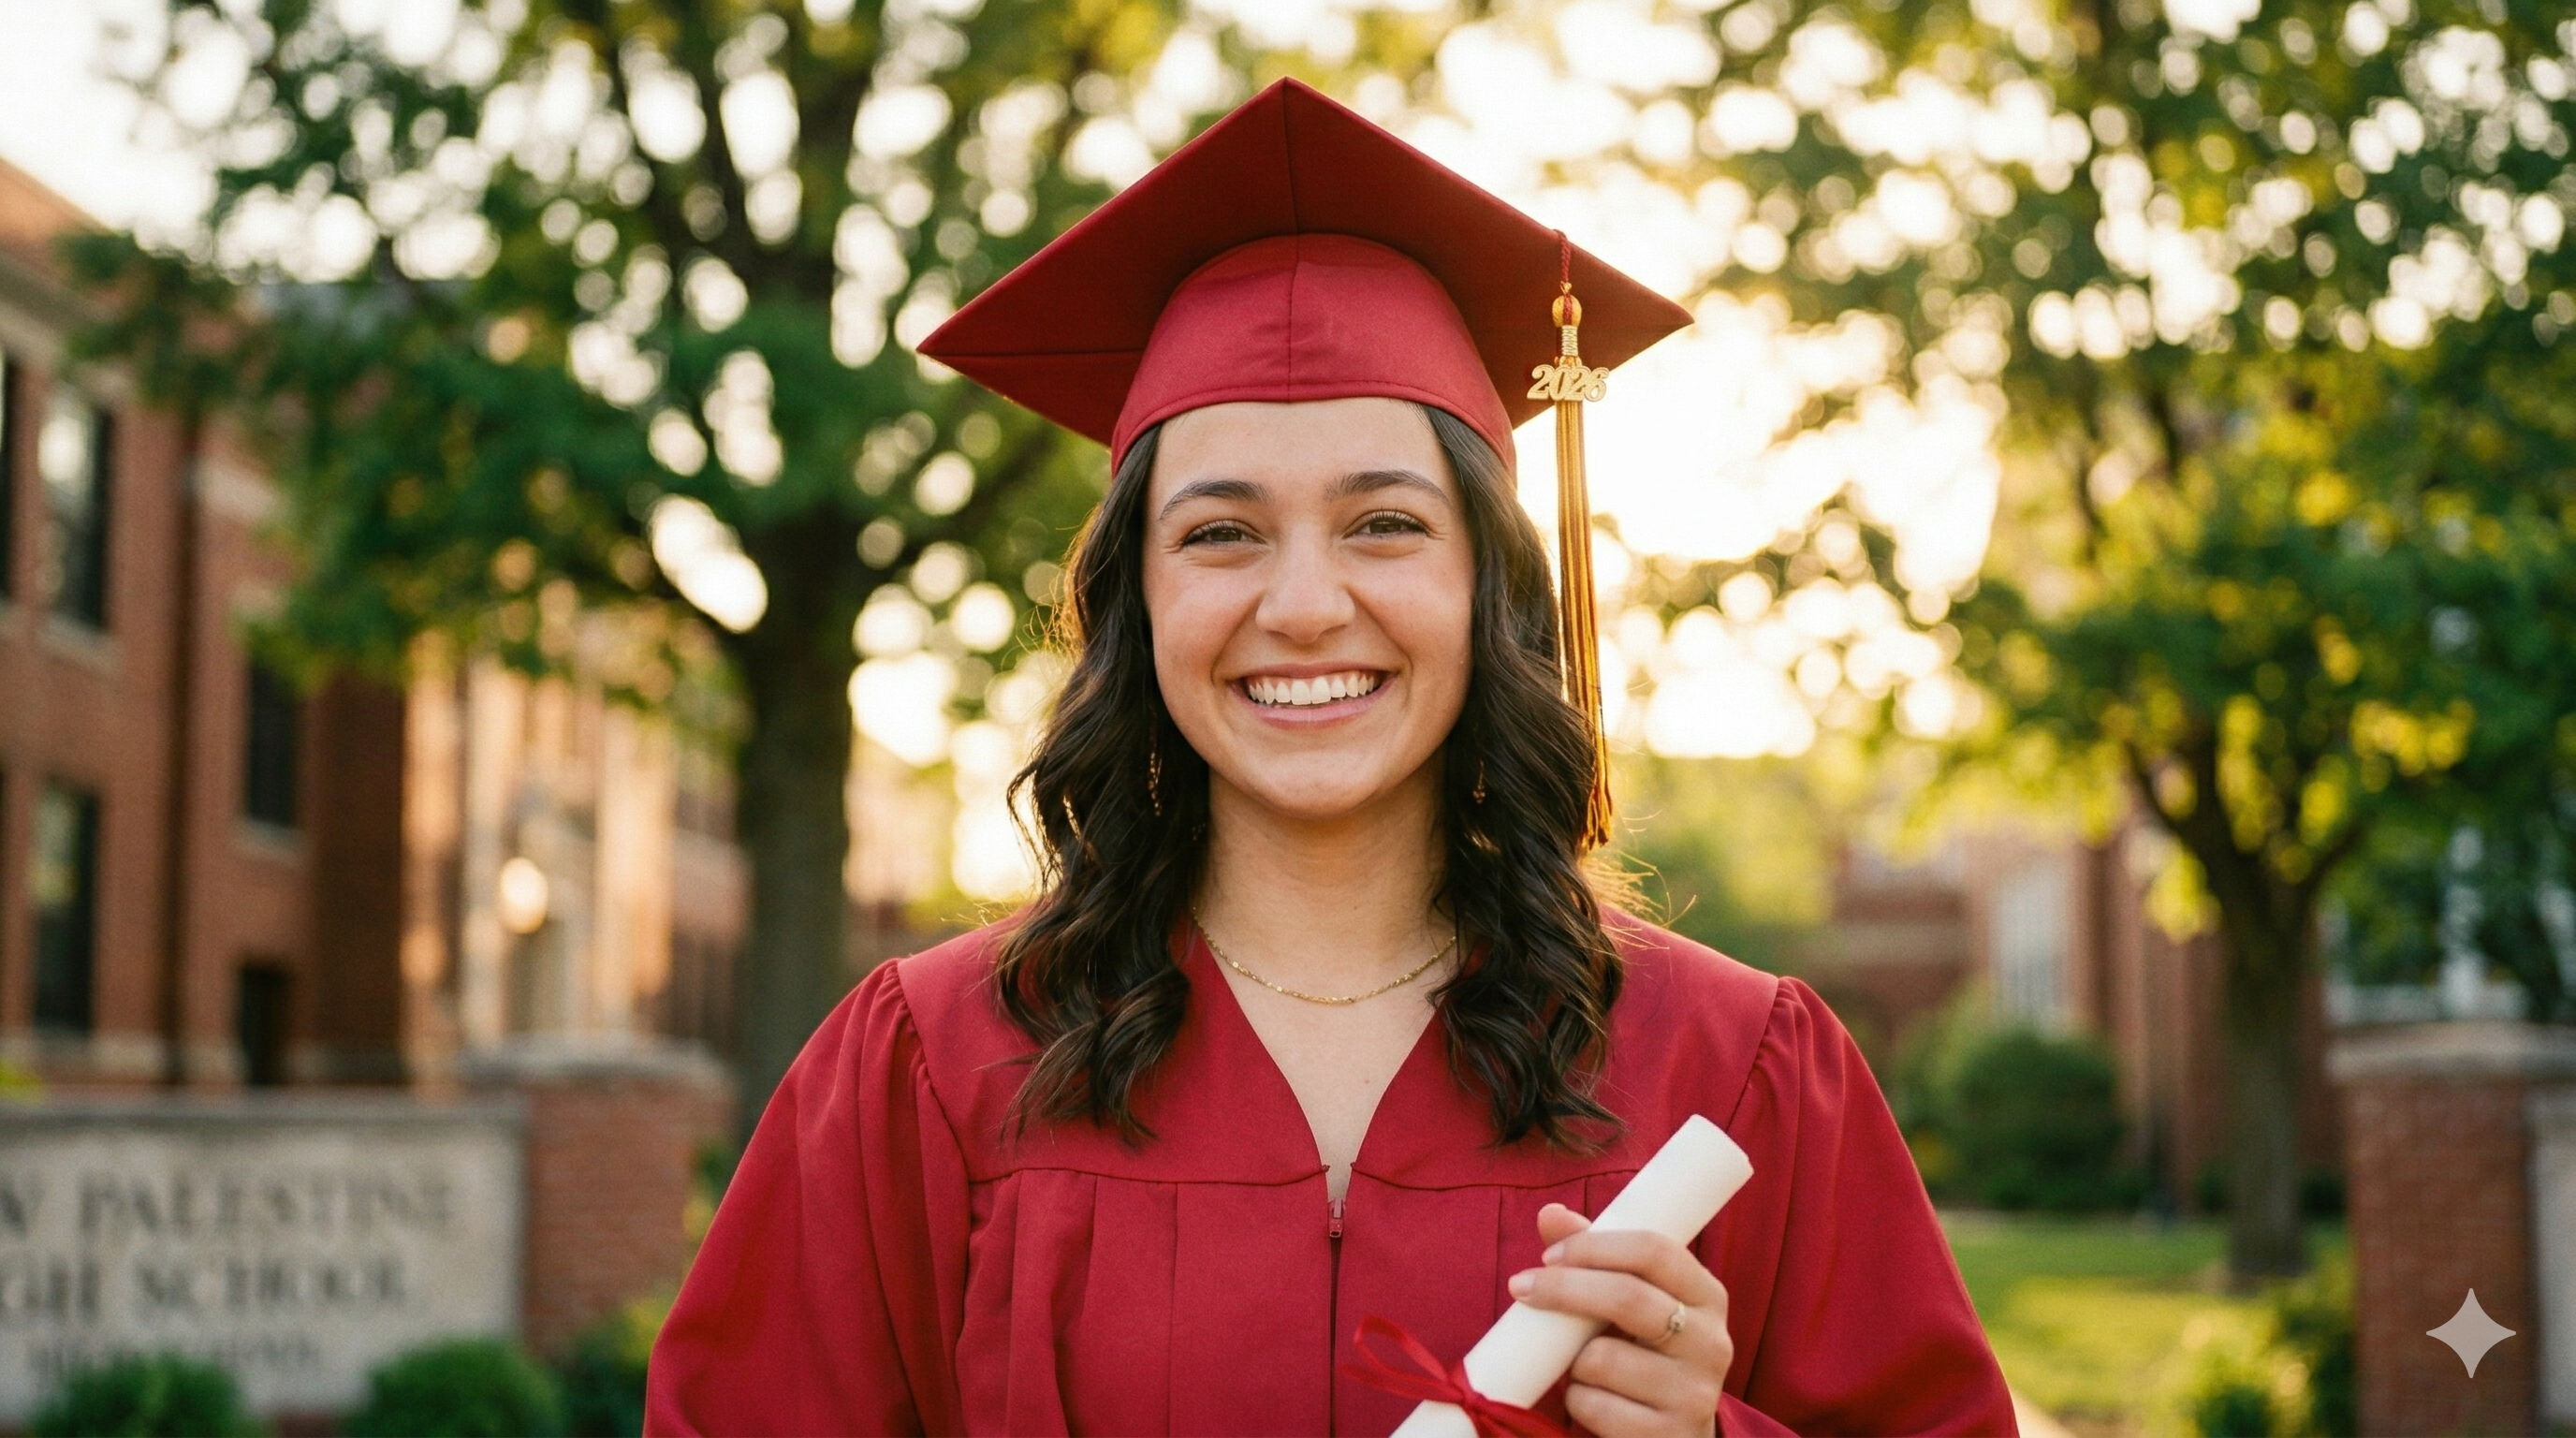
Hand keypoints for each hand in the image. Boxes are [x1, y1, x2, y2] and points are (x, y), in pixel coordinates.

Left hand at [1505, 1203, 1731, 1437]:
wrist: (1674, 1434)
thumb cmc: (1643, 1354)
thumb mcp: (1629, 1303)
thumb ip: (1595, 1256)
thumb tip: (1551, 1214)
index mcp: (1707, 1296)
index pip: (1654, 1249)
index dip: (1593, 1246)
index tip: (1549, 1255)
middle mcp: (1711, 1342)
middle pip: (1628, 1297)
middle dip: (1563, 1288)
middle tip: (1520, 1287)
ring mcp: (1694, 1395)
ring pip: (1601, 1358)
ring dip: (1572, 1360)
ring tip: (1582, 1365)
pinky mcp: (1667, 1437)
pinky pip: (1594, 1407)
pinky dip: (1578, 1401)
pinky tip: (1593, 1401)